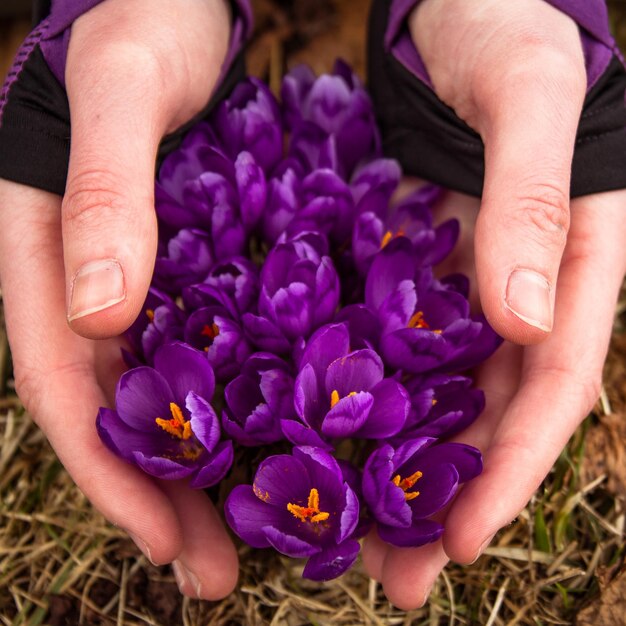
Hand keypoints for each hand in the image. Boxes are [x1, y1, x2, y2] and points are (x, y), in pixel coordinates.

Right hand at [0, 0, 236, 598]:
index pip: (65, 388)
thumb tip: (98, 314)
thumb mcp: (118, 90)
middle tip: (219, 574)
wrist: (183, 4)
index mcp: (52, 257)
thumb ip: (99, 194)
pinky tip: (289, 448)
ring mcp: (155, 283)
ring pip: (176, 398)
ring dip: (211, 474)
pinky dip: (249, 409)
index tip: (161, 538)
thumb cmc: (141, 25)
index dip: (107, 470)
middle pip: (124, 415)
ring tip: (259, 541)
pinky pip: (226, 354)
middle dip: (165, 499)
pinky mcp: (208, 270)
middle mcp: (99, 284)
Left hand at [362, 0, 625, 608]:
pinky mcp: (424, 273)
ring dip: (409, 474)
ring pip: (446, 402)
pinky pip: (402, 354)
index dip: (510, 472)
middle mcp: (529, 294)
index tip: (461, 541)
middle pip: (494, 420)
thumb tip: (527, 319)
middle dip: (451, 502)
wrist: (463, 8)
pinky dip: (376, 408)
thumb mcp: (525, 97)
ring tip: (360, 543)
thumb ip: (534, 202)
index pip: (553, 392)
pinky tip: (334, 447)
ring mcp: (474, 288)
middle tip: (398, 579)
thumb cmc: (505, 33)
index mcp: (576, 269)